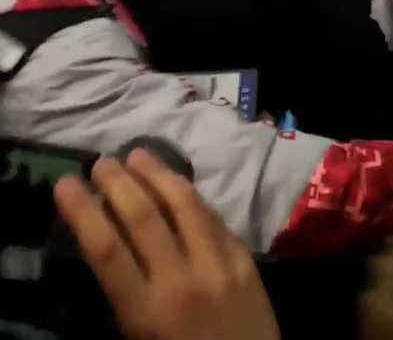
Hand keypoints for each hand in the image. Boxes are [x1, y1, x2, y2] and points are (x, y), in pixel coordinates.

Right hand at [54, 150, 279, 339]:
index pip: (106, 250)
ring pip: (185, 205)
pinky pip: (214, 217)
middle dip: (118, 183)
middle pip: (144, 218)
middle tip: (102, 161)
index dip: (82, 212)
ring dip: (158, 175)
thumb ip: (125, 292)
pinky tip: (179, 182)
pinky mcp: (244, 259)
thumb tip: (110, 239)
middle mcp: (182, 281)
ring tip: (139, 154)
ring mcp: (219, 266)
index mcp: (146, 312)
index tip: (65, 183)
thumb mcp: (139, 338)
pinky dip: (192, 196)